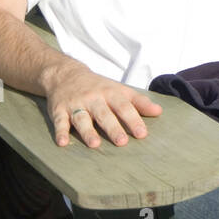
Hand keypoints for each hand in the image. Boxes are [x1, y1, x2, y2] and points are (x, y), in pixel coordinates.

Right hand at [43, 59, 162, 147]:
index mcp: (110, 93)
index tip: (142, 133)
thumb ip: (138, 102)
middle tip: (122, 142)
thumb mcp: (119, 89)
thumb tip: (159, 112)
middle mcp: (93, 98)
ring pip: (82, 118)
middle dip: (113, 127)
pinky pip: (59, 121)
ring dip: (87, 131)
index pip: (124, 107)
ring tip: (94, 144)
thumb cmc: (97, 87)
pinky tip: (62, 143)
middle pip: (103, 114)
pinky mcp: (59, 110)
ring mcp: (75, 104)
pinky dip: (60, 132)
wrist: (65, 74)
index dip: (133, 119)